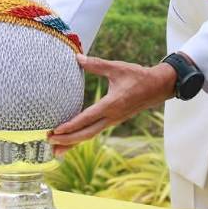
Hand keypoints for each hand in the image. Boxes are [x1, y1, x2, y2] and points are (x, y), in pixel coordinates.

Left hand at [48, 55, 176, 149]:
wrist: (158, 87)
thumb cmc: (138, 76)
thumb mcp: (117, 68)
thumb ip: (96, 64)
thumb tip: (77, 57)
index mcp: (111, 104)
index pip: (87, 118)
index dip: (71, 126)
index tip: (56, 131)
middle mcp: (111, 117)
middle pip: (86, 134)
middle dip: (67, 140)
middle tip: (49, 142)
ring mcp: (113, 121)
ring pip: (90, 136)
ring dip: (73, 143)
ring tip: (56, 151)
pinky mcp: (113, 121)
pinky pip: (94, 132)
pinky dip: (81, 138)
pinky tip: (72, 141)